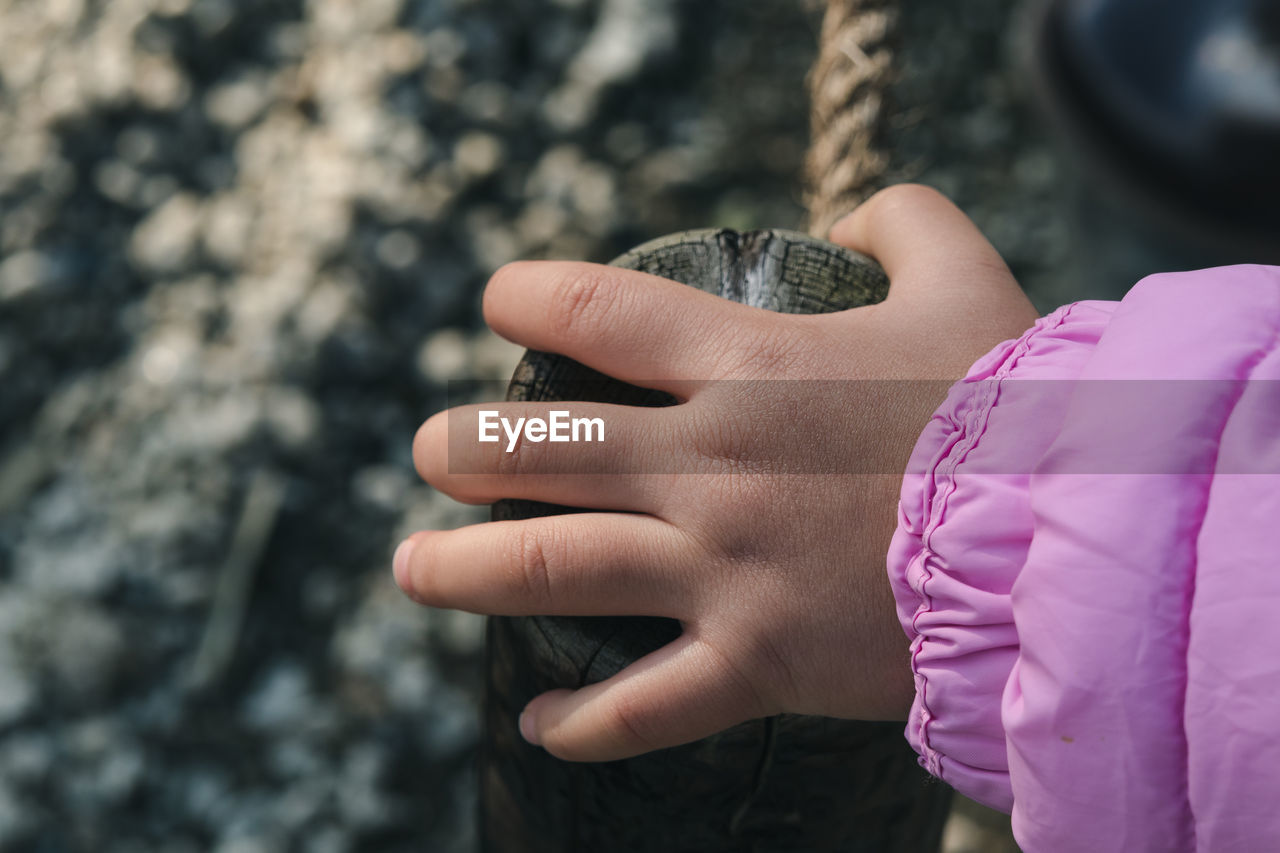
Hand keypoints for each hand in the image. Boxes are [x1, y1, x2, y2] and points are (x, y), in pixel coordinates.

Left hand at [395, 185, 1037, 760]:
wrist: (1069, 538)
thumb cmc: (1017, 411)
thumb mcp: (968, 280)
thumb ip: (907, 219)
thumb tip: (855, 211)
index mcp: (749, 366)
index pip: (598, 313)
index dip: (527, 296)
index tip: (496, 301)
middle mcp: (710, 464)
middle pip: (539, 449)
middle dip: (462, 447)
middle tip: (431, 452)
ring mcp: (724, 568)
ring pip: (553, 568)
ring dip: (464, 569)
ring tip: (411, 566)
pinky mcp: (757, 660)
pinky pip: (647, 705)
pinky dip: (586, 718)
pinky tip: (542, 720)